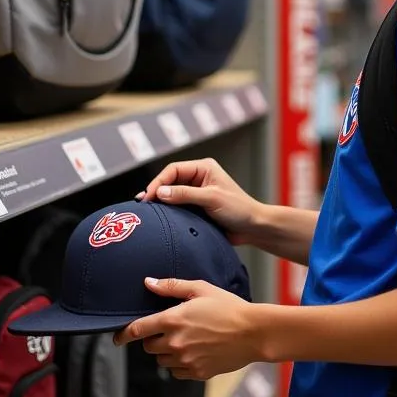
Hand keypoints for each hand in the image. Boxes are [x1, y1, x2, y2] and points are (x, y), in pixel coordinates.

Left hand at [114, 278, 263, 379]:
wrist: (253, 332)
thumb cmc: (228, 307)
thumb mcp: (200, 289)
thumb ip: (171, 287)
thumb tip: (148, 282)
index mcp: (172, 320)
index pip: (137, 330)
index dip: (124, 334)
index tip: (118, 338)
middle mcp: (175, 343)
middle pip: (148, 347)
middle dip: (153, 339)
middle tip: (169, 330)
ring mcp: (185, 360)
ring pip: (162, 361)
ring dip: (166, 352)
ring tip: (185, 340)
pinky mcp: (196, 373)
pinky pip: (177, 372)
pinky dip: (179, 364)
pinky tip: (194, 352)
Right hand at [139, 158, 264, 245]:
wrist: (254, 228)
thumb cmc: (239, 209)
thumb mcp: (211, 199)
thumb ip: (185, 194)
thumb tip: (160, 192)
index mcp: (203, 168)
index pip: (174, 170)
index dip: (159, 182)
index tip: (149, 196)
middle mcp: (199, 177)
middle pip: (170, 181)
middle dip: (156, 190)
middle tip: (142, 204)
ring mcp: (197, 192)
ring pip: (172, 194)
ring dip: (161, 201)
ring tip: (147, 210)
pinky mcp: (197, 207)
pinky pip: (178, 207)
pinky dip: (168, 211)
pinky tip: (159, 217)